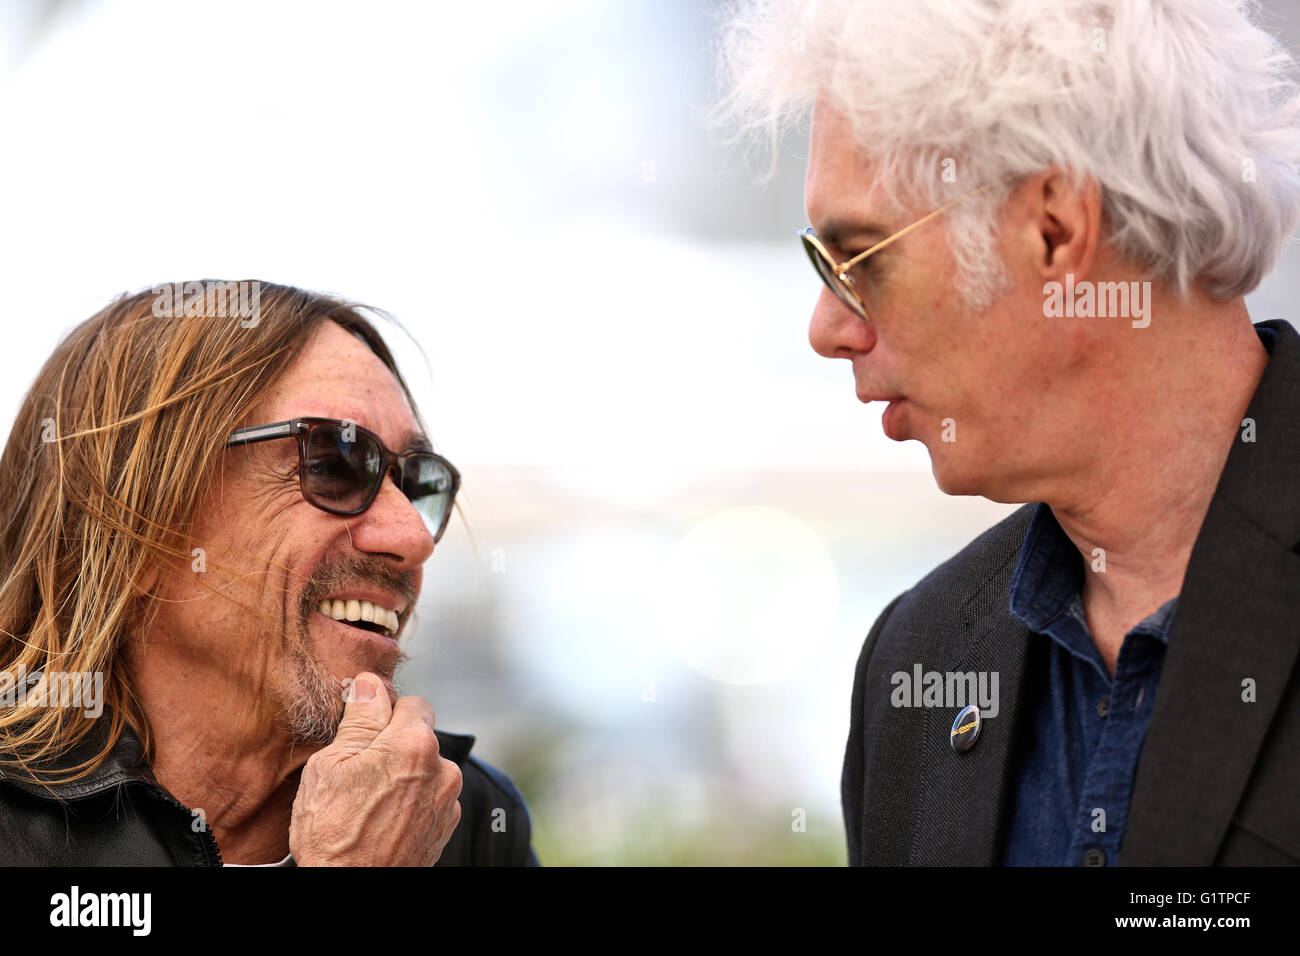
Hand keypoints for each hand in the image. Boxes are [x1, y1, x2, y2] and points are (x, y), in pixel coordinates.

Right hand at [289, 672, 462, 864]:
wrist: (352, 889)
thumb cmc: (335, 834)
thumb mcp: (331, 765)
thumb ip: (359, 719)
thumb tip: (369, 683)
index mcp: (415, 744)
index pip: (411, 703)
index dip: (384, 714)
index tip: (364, 732)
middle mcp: (443, 769)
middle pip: (419, 737)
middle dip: (393, 746)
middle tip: (359, 772)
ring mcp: (447, 800)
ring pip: (424, 768)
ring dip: (403, 775)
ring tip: (368, 802)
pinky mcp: (445, 826)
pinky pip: (429, 797)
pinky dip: (411, 801)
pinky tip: (383, 818)